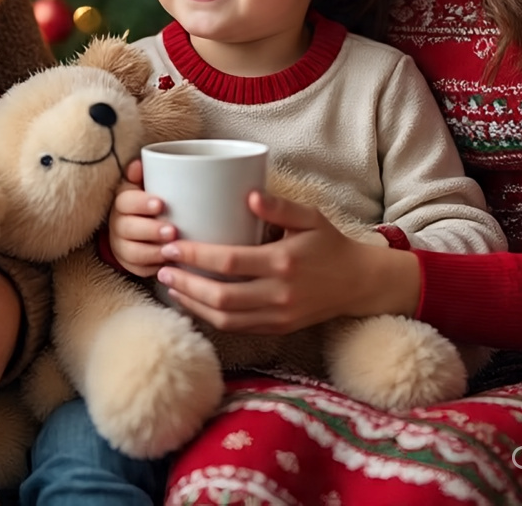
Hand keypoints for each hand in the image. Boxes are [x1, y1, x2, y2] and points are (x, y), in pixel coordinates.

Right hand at [108, 158, 176, 277]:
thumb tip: (139, 164)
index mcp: (122, 201)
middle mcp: (117, 223)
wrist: (139, 227)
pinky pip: (138, 269)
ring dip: (152, 251)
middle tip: (172, 230)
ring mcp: (121, 245)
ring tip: (171, 250)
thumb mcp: (145, 185)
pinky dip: (152, 268)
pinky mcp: (129, 263)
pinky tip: (167, 264)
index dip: (141, 203)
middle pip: (127, 228)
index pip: (125, 201)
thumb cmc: (148, 200)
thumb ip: (143, 175)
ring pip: (132, 252)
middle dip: (150, 230)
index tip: (161, 204)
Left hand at [156, 190, 419, 333]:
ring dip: (194, 305)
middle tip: (162, 269)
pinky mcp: (278, 328)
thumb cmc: (329, 244)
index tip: (173, 245)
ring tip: (170, 287)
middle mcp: (279, 294)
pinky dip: (211, 318)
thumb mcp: (310, 217)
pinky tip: (194, 303)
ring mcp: (278, 316)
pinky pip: (238, 328)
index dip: (196, 256)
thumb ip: (279, 206)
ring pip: (226, 319)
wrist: (359, 284)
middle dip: (187, 285)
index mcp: (283, 263)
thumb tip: (247, 194)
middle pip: (222, 298)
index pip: (230, 263)